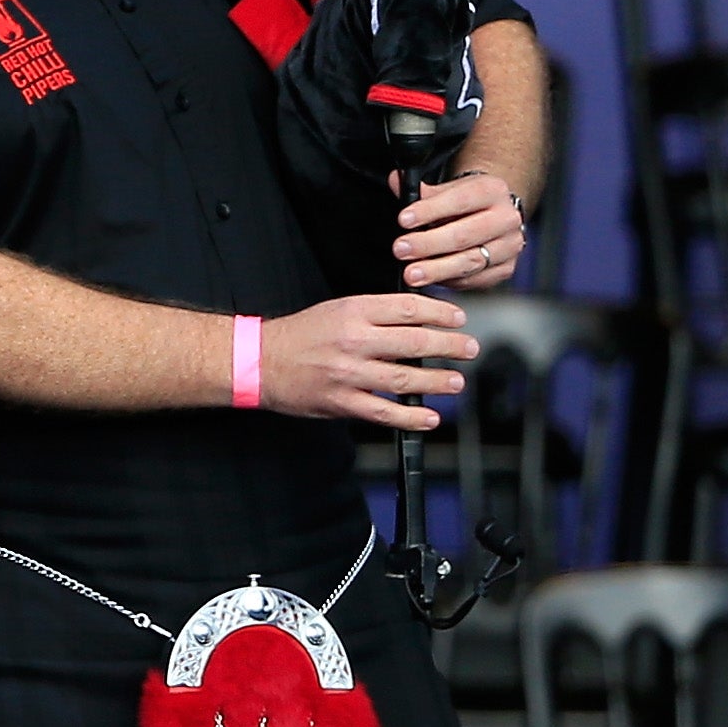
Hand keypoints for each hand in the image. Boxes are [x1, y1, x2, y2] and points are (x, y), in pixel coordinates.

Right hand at [257, 292, 475, 432]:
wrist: (258, 361)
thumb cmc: (299, 336)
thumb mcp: (337, 310)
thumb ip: (375, 314)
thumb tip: (419, 320)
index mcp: (353, 312)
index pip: (409, 309)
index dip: (441, 314)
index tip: (458, 320)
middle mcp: (353, 340)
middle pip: (415, 341)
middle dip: (450, 345)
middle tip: (469, 349)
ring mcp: (348, 373)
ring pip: (405, 377)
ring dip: (438, 380)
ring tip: (455, 381)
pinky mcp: (341, 401)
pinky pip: (383, 412)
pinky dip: (410, 417)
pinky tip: (428, 417)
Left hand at [394, 168, 526, 290]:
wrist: (493, 215)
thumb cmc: (465, 203)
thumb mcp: (447, 190)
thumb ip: (422, 190)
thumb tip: (396, 182)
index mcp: (492, 191)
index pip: (460, 199)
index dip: (430, 210)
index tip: (404, 219)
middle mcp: (506, 218)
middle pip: (465, 235)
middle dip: (428, 244)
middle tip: (401, 249)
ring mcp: (509, 245)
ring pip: (471, 260)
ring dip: (437, 269)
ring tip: (412, 273)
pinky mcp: (506, 268)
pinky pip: (475, 279)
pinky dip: (450, 280)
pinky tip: (432, 279)